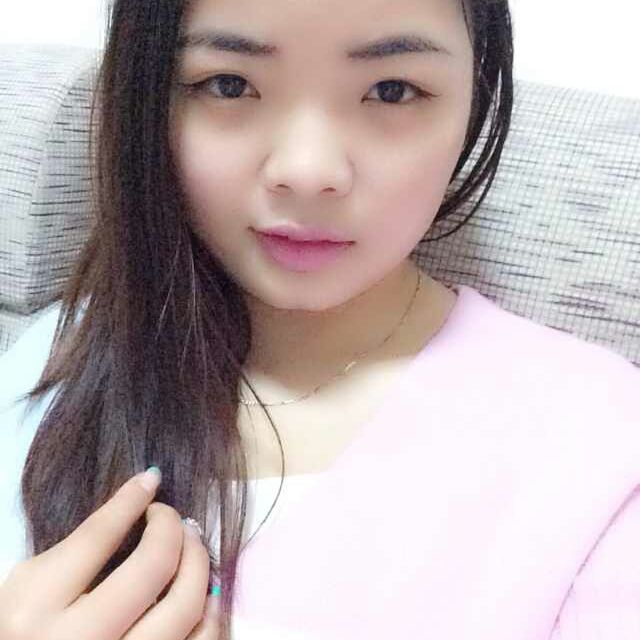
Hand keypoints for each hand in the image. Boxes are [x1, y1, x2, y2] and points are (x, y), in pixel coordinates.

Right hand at [0, 470, 219, 639]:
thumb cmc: (29, 628)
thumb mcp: (33, 585)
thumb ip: (82, 546)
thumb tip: (145, 492)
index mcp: (37, 610)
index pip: (98, 538)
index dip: (131, 500)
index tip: (152, 479)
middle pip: (152, 568)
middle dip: (172, 529)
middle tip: (171, 518)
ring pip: (185, 608)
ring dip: (199, 564)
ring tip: (191, 546)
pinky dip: (211, 611)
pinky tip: (204, 590)